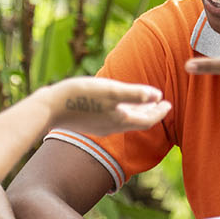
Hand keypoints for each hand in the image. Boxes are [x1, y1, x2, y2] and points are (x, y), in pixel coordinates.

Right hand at [43, 77, 169, 136]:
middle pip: (138, 121)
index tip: (169, 104)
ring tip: (145, 102)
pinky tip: (119, 104)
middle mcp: (113, 127)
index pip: (148, 120)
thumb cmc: (82, 96)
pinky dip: (124, 111)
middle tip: (162, 104)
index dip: (160, 112)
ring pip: (126, 121)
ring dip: (138, 112)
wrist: (50, 108)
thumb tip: (157, 95)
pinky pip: (114, 119)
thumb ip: (135, 94)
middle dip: (152, 112)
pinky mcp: (90, 122)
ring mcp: (100, 126)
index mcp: (121, 120)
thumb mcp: (111, 91)